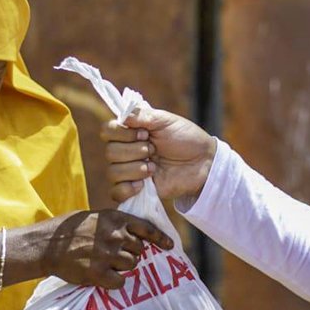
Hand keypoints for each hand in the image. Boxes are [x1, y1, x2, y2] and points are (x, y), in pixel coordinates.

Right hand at [1, 210, 174, 289]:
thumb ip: (115, 224)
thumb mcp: (95, 218)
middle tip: (114, 255)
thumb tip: (134, 235)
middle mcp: (115, 235)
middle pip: (139, 250)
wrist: (46, 244)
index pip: (147, 228)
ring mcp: (108, 254)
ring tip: (104, 263)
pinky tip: (101, 276)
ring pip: (131, 265)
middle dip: (131, 253)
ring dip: (122, 267)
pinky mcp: (99, 273)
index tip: (170, 246)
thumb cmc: (69, 230)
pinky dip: (114, 281)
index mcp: (115, 219)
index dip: (160, 238)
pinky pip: (120, 281)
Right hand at [102, 108, 216, 201]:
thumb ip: (142, 116)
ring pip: (113, 172)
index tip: (145, 133)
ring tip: (154, 167)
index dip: (122, 133)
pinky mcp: (135, 190)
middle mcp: (126, 151)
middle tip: (153, 150)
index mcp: (130, 132)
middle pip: (109, 152)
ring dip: (135, 169)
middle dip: (134, 151)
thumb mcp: (166, 120)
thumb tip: (122, 116)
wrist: (203, 162)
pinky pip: (116, 193)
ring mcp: (129, 171)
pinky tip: (144, 184)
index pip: (107, 130)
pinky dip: (127, 189)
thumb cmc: (185, 138)